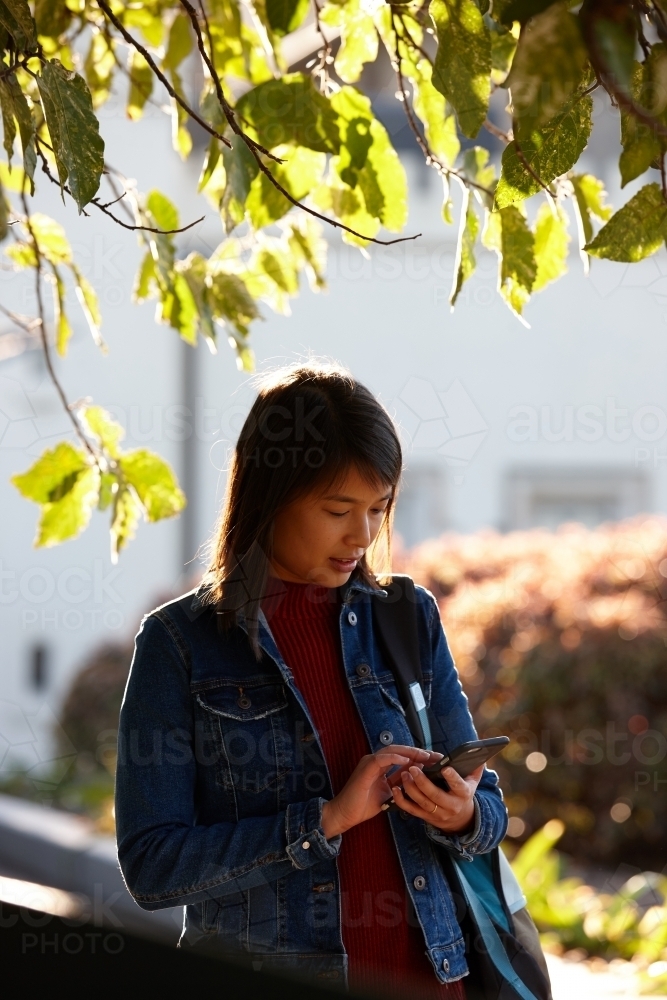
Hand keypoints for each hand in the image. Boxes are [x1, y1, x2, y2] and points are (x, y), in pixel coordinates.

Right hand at [321, 746, 443, 838]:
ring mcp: (369, 763)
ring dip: (409, 753)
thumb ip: (399, 783)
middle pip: (399, 750)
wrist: (345, 813)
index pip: (401, 756)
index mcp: (379, 766)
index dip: (418, 756)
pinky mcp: (365, 769)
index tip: (434, 759)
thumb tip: (417, 777)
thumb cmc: (363, 805)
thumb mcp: (388, 793)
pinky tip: (407, 761)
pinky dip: (394, 758)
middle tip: (434, 755)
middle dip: (417, 752)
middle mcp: (374, 761)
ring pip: (392, 751)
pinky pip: (381, 759)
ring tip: (424, 756)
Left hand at [391, 763, 483, 833]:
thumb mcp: (472, 782)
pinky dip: (401, 800)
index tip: (445, 768)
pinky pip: (411, 810)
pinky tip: (395, 789)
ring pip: (422, 802)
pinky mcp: (426, 817)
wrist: (461, 821)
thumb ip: (475, 768)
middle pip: (435, 795)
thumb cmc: (464, 794)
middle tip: (413, 767)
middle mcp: (450, 806)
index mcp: (463, 794)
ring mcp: (437, 813)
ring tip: (404, 774)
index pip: (458, 786)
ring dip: (411, 788)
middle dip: (423, 781)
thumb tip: (479, 753)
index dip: (452, 778)